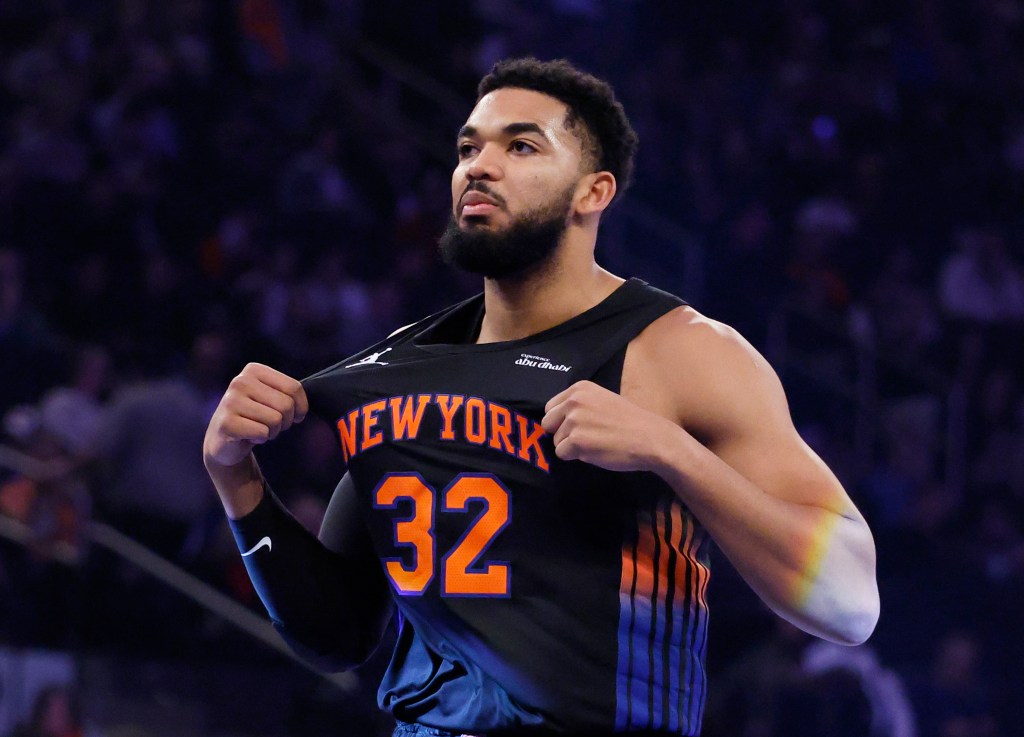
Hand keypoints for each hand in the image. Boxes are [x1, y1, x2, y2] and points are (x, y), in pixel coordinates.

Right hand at [203, 363, 308, 469]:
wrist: (224, 439)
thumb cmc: (254, 417)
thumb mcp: (272, 399)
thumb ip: (289, 395)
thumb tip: (302, 410)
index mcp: (254, 370)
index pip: (293, 387)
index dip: (300, 407)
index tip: (293, 414)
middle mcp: (240, 381)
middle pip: (286, 404)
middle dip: (285, 421)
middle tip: (270, 424)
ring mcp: (231, 401)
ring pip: (275, 419)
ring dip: (272, 431)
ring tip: (258, 429)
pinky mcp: (227, 423)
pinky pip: (262, 432)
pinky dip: (260, 438)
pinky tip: (248, 436)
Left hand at [541, 380, 678, 471]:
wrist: (651, 438)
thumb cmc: (630, 422)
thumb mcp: (602, 401)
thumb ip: (580, 406)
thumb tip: (556, 420)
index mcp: (579, 388)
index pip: (551, 407)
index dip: (561, 420)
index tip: (580, 426)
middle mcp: (574, 401)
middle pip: (548, 423)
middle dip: (562, 433)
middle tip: (586, 437)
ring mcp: (574, 421)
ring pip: (556, 441)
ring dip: (572, 446)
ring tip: (596, 443)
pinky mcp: (577, 441)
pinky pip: (562, 454)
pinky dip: (576, 457)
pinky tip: (596, 451)